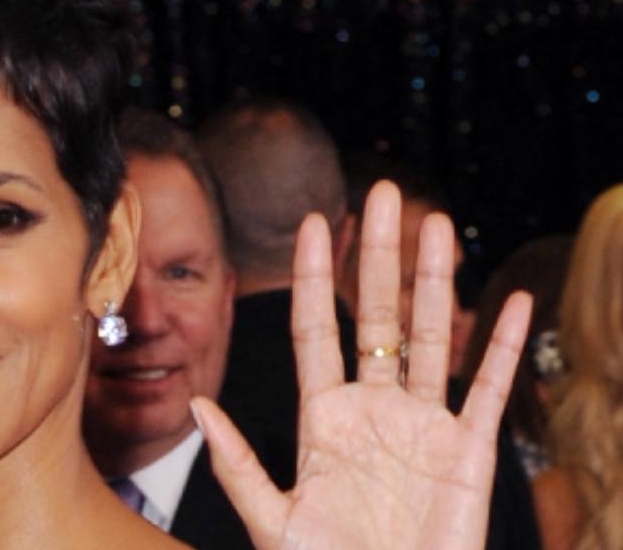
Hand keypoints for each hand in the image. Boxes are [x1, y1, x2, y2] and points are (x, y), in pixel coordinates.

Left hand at [193, 181, 531, 549]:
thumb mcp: (272, 519)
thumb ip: (236, 464)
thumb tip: (198, 404)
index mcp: (322, 419)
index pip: (315, 329)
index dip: (313, 276)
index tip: (312, 222)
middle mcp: (372, 409)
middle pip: (374, 316)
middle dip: (376, 255)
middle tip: (381, 194)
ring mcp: (421, 426)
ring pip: (429, 337)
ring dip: (434, 281)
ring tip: (438, 223)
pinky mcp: (467, 452)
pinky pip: (486, 390)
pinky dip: (501, 347)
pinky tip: (511, 302)